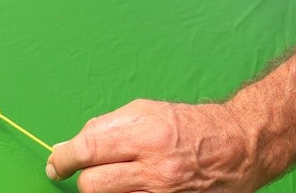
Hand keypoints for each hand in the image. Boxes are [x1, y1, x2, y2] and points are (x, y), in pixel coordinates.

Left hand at [46, 99, 262, 192]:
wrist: (238, 147)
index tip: (56, 164)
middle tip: (80, 173)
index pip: (88, 150)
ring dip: (105, 191)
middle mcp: (155, 169)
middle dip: (82, 179)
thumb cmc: (190, 125)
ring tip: (113, 179)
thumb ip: (106, 126)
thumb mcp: (146, 111)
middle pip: (92, 185)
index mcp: (145, 135)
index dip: (63, 159)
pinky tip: (130, 189)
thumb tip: (71, 145)